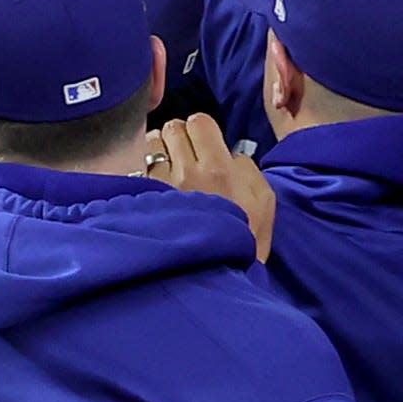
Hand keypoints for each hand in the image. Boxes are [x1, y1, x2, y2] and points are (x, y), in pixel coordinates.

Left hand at [148, 113, 273, 259]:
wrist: (218, 280)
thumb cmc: (245, 242)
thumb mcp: (265, 202)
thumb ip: (248, 169)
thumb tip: (231, 154)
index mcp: (219, 169)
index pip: (199, 121)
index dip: (201, 130)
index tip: (204, 144)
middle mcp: (186, 173)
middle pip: (171, 128)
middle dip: (178, 136)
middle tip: (185, 154)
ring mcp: (161, 189)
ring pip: (150, 146)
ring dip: (157, 150)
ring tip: (167, 167)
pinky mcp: (144, 205)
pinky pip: (137, 171)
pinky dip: (143, 171)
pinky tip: (153, 184)